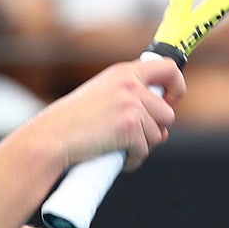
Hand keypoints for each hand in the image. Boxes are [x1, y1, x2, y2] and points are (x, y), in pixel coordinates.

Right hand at [34, 58, 183, 170]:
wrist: (52, 136)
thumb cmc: (72, 122)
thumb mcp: (103, 98)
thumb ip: (132, 105)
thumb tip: (163, 133)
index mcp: (123, 72)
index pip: (168, 67)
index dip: (176, 85)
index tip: (170, 101)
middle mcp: (130, 84)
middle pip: (168, 112)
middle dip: (155, 130)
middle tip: (132, 137)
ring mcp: (130, 105)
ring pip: (158, 135)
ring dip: (142, 146)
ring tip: (117, 146)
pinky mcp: (129, 128)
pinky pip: (145, 150)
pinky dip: (132, 159)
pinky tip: (115, 156)